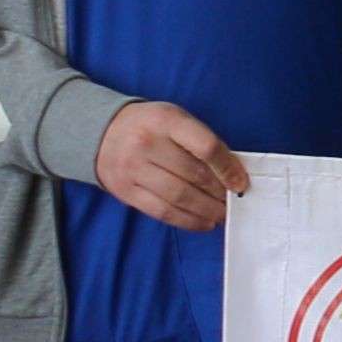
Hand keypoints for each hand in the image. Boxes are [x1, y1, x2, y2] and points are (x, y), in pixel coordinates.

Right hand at [94, 99, 250, 231]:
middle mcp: (147, 143)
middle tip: (234, 203)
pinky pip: (163, 212)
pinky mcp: (126, 190)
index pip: (206, 147)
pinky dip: (188, 221)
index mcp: (166, 120)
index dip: (228, 169)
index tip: (240, 183)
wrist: (101, 131)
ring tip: (222, 214)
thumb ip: (203, 142)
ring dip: (208, 211)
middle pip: (195, 176)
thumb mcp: (176, 120)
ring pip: (180, 197)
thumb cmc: (149, 126)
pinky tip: (204, 222)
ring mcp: (133, 168)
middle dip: (220, 194)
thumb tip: (233, 174)